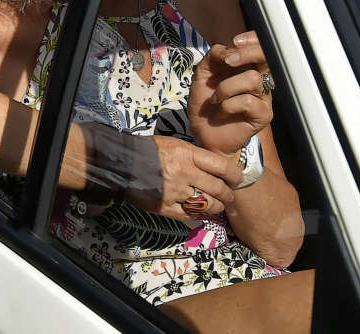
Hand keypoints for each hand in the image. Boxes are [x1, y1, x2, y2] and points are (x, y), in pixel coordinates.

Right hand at [125, 134, 241, 220]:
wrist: (122, 162)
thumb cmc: (149, 149)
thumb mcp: (174, 144)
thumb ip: (195, 156)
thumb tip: (215, 169)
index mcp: (187, 154)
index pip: (221, 167)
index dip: (234, 175)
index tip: (237, 179)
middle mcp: (184, 174)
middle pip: (218, 189)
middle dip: (228, 195)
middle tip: (228, 196)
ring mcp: (175, 192)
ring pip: (207, 205)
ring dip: (216, 207)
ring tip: (217, 205)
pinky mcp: (165, 207)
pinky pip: (190, 215)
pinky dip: (199, 215)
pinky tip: (201, 212)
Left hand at [188, 32, 274, 154]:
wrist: (203, 132)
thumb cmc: (205, 103)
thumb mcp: (203, 75)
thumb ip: (214, 57)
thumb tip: (227, 48)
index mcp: (245, 67)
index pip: (260, 48)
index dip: (253, 40)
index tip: (236, 41)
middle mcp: (258, 80)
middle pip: (266, 58)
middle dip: (246, 54)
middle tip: (228, 62)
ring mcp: (263, 98)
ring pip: (253, 79)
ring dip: (227, 87)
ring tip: (215, 99)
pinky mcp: (263, 115)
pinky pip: (248, 101)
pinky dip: (228, 105)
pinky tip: (221, 112)